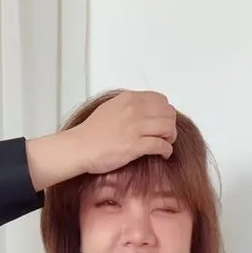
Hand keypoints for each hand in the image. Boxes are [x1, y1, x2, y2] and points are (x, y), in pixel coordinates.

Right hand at [26, 91, 176, 191]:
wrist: (80, 147)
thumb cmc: (93, 131)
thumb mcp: (112, 107)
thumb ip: (129, 106)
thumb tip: (144, 110)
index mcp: (129, 99)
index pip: (161, 99)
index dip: (166, 112)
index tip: (162, 122)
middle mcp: (134, 110)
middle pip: (168, 113)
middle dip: (171, 125)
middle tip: (166, 135)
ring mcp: (135, 127)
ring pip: (168, 128)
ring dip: (170, 137)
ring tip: (165, 144)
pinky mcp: (135, 146)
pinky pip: (161, 145)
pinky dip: (166, 150)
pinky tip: (163, 154)